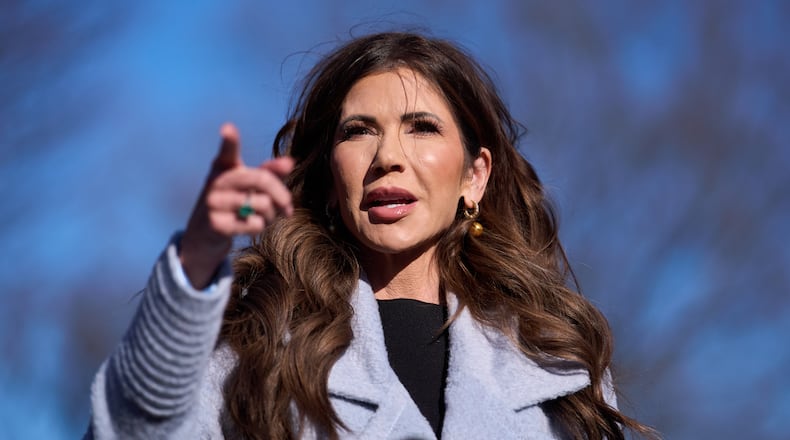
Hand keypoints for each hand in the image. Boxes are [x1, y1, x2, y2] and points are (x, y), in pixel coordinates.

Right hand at [179, 123, 293, 288]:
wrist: (204, 237)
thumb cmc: (234, 205)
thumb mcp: (250, 187)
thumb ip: (270, 173)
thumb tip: (290, 162)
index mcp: (224, 167)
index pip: (227, 152)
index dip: (229, 140)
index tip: (228, 128)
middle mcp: (216, 182)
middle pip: (261, 179)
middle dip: (282, 195)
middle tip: (288, 207)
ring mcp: (213, 203)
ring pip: (262, 204)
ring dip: (271, 215)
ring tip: (263, 217)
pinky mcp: (216, 225)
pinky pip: (255, 223)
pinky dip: (259, 227)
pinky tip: (248, 227)